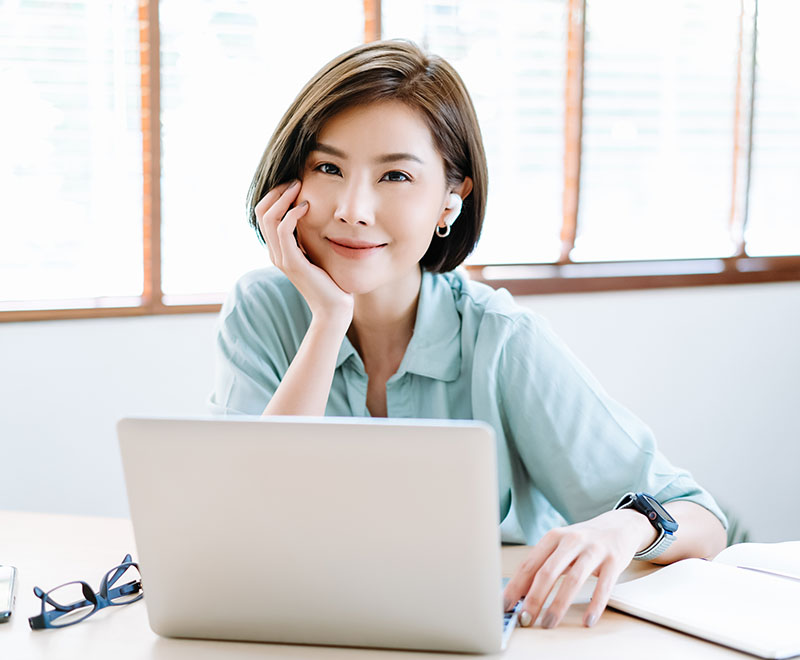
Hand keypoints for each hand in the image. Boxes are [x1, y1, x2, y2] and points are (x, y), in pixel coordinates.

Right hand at [255, 180, 353, 328]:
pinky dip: (292, 213)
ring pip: (269, 218)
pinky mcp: (292, 262)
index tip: (294, 185)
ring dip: (283, 198)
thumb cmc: (330, 281)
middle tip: (295, 181)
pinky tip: (306, 206)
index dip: (275, 195)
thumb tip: (311, 215)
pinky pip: (283, 230)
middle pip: (261, 212)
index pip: (264, 215)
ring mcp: (281, 258)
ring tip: (300, 188)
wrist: (333, 308)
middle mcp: (275, 253)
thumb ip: (308, 237)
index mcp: (278, 250)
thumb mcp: (316, 253)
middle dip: (277, 192)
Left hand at [502, 509, 654, 628]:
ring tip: (549, 623)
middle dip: (534, 598)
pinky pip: (603, 586)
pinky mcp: (613, 560)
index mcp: (553, 537)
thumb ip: (542, 565)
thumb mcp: (560, 546)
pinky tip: (588, 620)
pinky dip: (594, 605)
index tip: (506, 605)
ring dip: (558, 605)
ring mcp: (593, 550)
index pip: (529, 564)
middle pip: (548, 572)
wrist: (619, 526)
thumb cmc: (583, 541)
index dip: (516, 586)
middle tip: (525, 619)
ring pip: (573, 580)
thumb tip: (520, 593)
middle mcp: (572, 540)